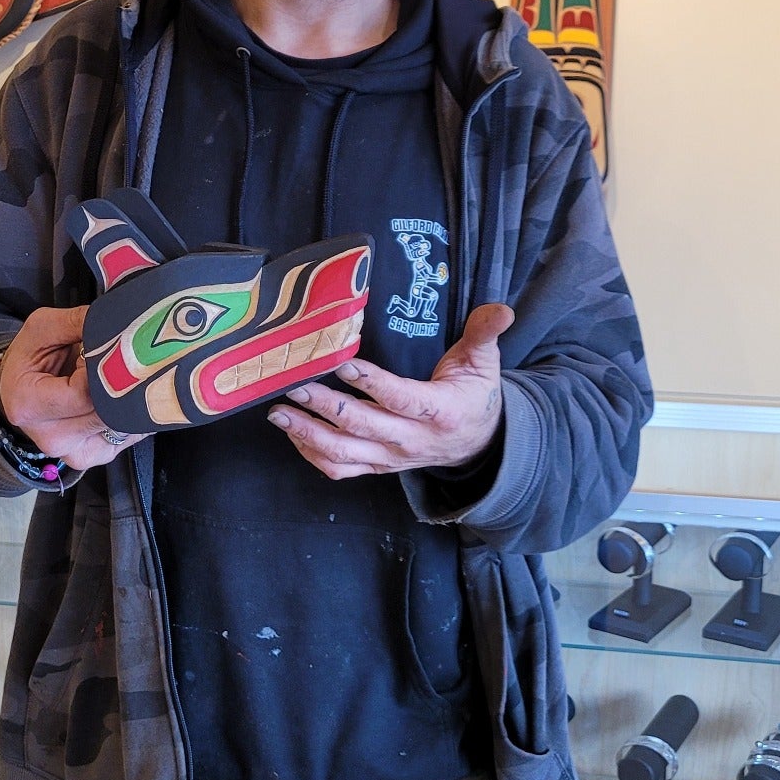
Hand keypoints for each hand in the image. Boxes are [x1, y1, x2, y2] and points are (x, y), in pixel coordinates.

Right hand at [0, 306, 147, 470]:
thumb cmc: (28, 360)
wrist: (18, 391)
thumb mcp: (42, 328)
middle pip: (106, 413)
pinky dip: (130, 416)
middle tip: (123, 362)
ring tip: (118, 379)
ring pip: (120, 427)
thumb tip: (117, 322)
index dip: (103, 368)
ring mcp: (71, 453)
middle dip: (121, 384)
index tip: (103, 351)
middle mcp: (49, 437)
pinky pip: (125, 438)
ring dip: (128, 399)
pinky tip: (122, 398)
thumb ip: (78, 322)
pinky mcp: (91, 458)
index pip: (86, 392)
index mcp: (28, 405)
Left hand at [268, 303, 512, 480]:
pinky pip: (340, 470)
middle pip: (362, 426)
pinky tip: (293, 432)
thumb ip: (484, 333)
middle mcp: (412, 440)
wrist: (479, 445)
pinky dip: (312, 454)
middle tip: (294, 384)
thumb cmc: (474, 396)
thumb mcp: (484, 363)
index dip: (372, 384)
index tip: (344, 366)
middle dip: (324, 406)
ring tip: (279, 412)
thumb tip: (500, 309)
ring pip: (344, 454)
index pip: (401, 399)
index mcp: (439, 411)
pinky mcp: (378, 467)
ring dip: (308, 434)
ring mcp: (391, 458)